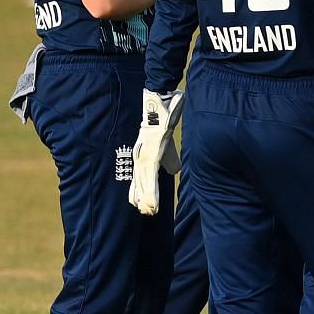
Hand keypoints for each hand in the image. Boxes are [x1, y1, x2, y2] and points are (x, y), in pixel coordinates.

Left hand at [130, 89, 182, 214]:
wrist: (160, 100)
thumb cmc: (163, 117)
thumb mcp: (167, 142)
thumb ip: (170, 158)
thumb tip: (174, 170)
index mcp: (145, 153)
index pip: (141, 175)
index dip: (140, 190)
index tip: (139, 205)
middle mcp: (142, 155)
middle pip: (141, 180)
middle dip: (142, 196)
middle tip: (145, 213)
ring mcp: (145, 153)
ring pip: (144, 180)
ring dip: (146, 196)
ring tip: (147, 211)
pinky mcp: (151, 151)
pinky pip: (149, 173)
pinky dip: (149, 188)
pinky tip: (149, 197)